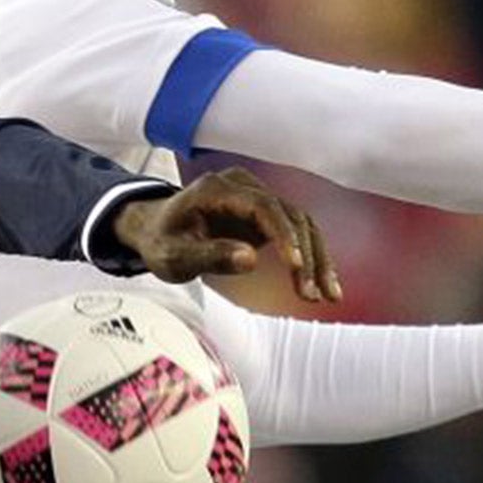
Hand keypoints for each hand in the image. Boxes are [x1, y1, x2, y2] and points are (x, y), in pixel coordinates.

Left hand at [110, 167, 341, 300]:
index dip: (283, 234)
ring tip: (327, 295)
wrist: (155, 229)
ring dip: (318, 259)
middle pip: (290, 214)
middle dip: (307, 255)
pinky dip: (312, 258)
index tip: (296, 265)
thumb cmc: (161, 241)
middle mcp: (244, 187)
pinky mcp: (266, 215)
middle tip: (312, 294)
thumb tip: (250, 259)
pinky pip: (297, 233)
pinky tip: (323, 285)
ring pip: (301, 223)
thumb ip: (209, 256)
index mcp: (218, 190)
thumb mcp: (174, 256)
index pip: (263, 206)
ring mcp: (257, 198)